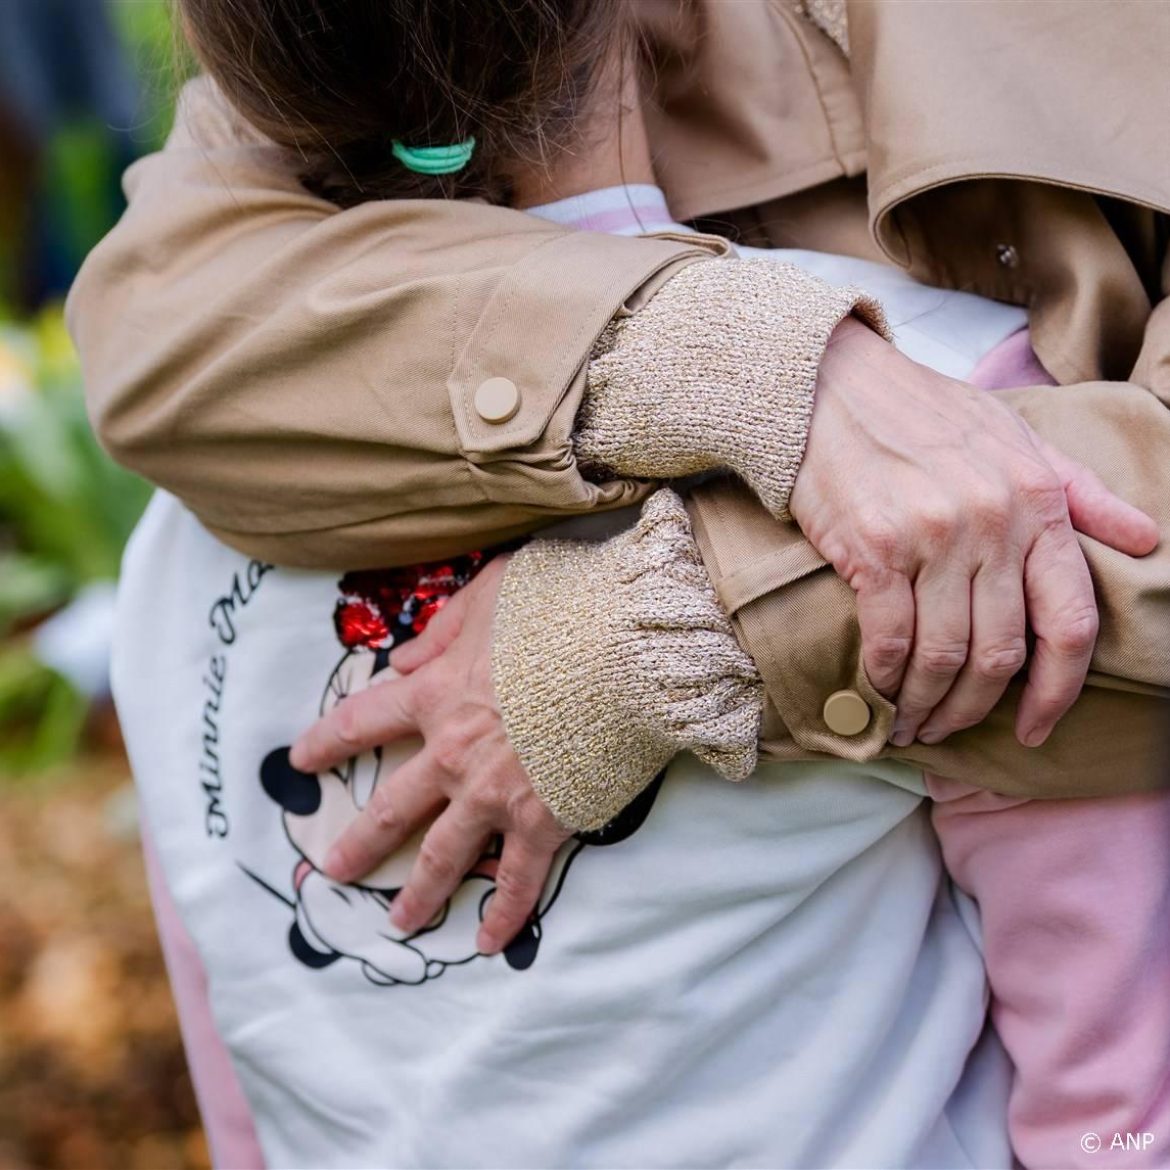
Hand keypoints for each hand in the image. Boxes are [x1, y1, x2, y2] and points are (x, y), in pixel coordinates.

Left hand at [289, 555, 570, 953]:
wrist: (624, 647)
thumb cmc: (560, 607)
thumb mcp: (490, 590)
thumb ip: (443, 625)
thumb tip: (405, 656)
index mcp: (435, 694)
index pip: (362, 722)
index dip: (328, 742)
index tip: (301, 759)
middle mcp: (452, 753)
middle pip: (392, 807)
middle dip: (361, 841)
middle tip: (336, 870)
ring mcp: (494, 794)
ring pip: (444, 855)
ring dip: (419, 893)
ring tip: (399, 923)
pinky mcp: (542, 822)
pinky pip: (517, 880)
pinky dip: (504, 915)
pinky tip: (487, 942)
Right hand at [790, 318, 1158, 747]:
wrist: (831, 384)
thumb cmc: (921, 412)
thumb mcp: (1016, 438)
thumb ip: (1081, 494)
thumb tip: (1147, 539)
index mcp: (1038, 502)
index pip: (1070, 622)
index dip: (1058, 691)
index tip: (1035, 729)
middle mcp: (994, 523)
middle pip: (1000, 653)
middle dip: (975, 709)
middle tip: (949, 731)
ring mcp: (934, 536)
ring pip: (944, 655)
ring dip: (926, 704)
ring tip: (911, 723)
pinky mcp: (875, 547)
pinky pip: (890, 638)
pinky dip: (885, 678)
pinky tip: (879, 692)